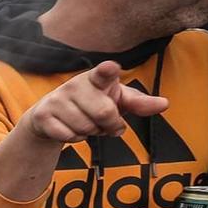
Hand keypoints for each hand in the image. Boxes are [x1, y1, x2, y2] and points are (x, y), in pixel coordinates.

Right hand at [25, 61, 168, 144]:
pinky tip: (70, 129)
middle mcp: (75, 85)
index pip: (103, 73)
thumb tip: (164, 104)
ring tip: (85, 124)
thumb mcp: (116, 101)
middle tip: (107, 124)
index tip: (110, 68)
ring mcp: (56, 99)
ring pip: (85, 128)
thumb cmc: (90, 105)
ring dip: (91, 133)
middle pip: (103, 113)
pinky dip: (75, 139)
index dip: (108, 71)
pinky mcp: (42, 115)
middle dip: (109, 125)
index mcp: (97, 78)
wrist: (48, 116)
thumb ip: (139, 103)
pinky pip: (69, 136)